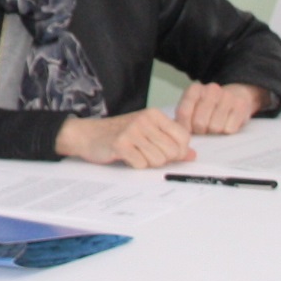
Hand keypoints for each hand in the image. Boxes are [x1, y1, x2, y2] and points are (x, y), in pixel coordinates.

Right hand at [54, 109, 195, 168]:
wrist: (88, 134)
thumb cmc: (120, 134)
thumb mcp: (147, 132)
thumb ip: (170, 142)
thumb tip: (192, 155)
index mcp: (154, 115)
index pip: (184, 137)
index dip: (179, 151)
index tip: (167, 152)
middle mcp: (145, 120)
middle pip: (172, 152)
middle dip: (162, 159)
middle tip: (146, 154)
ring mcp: (132, 131)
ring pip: (158, 160)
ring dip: (147, 163)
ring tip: (136, 154)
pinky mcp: (120, 145)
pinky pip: (141, 164)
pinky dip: (135, 165)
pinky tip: (126, 157)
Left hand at [174, 81, 267, 135]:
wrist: (237, 95)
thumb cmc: (210, 106)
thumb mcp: (193, 106)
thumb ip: (184, 117)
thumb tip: (178, 134)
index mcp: (194, 89)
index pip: (183, 113)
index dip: (185, 127)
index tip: (189, 131)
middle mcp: (210, 90)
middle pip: (199, 123)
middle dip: (201, 131)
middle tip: (204, 129)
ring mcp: (227, 96)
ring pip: (215, 127)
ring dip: (214, 132)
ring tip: (216, 125)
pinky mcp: (240, 105)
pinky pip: (229, 129)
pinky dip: (227, 130)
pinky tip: (227, 123)